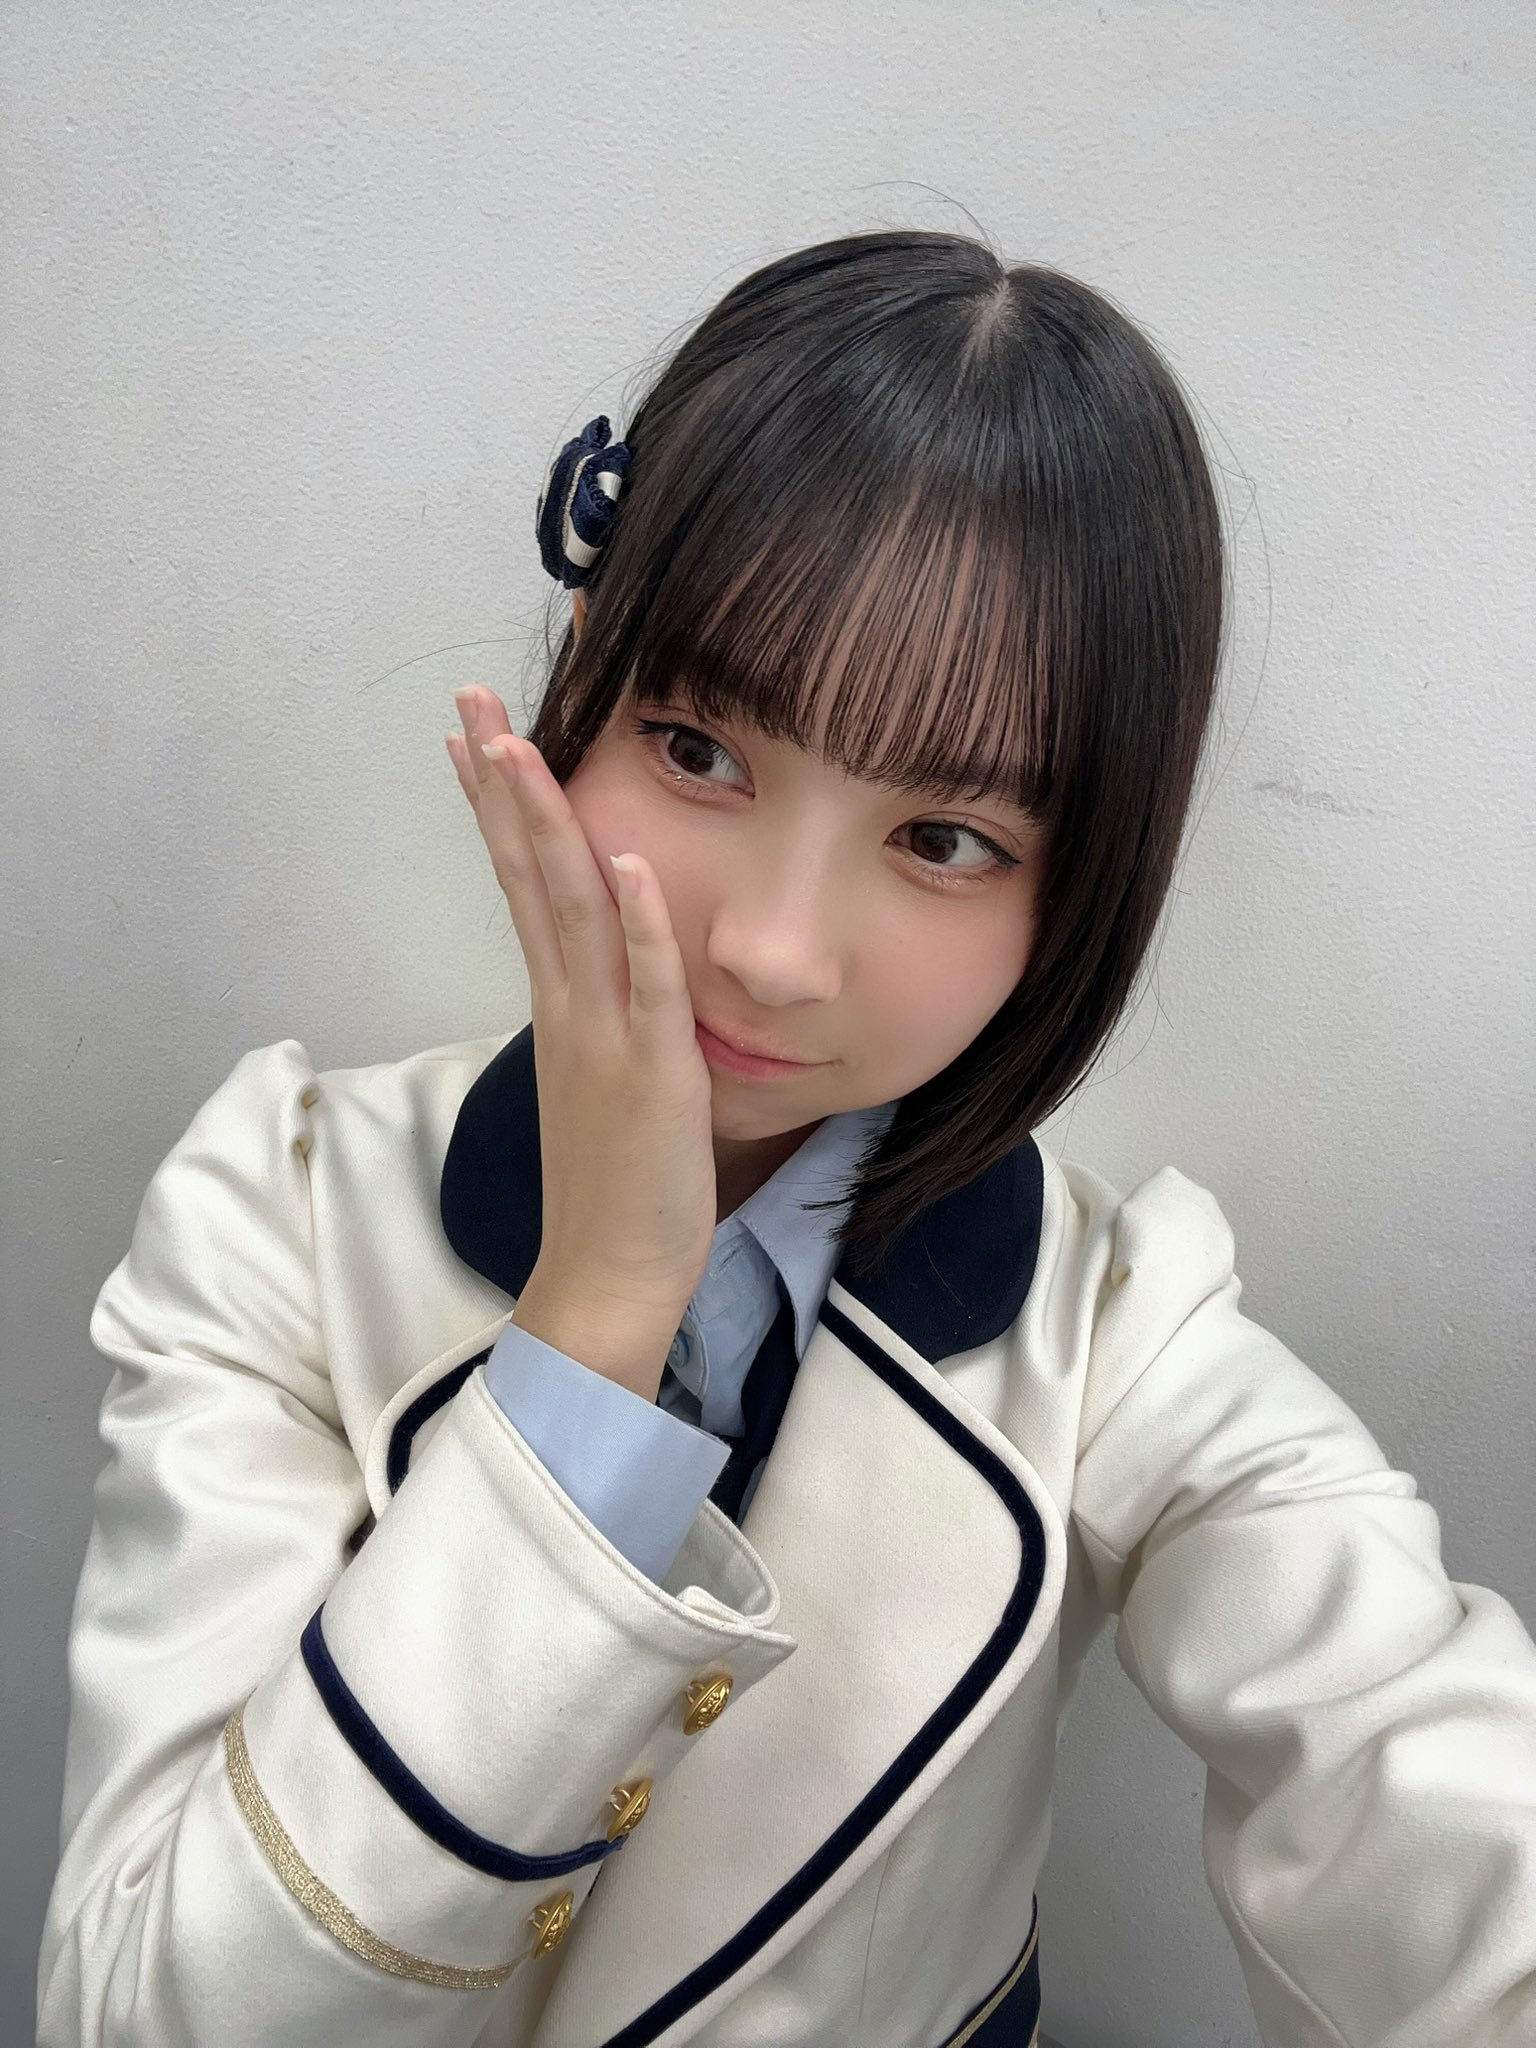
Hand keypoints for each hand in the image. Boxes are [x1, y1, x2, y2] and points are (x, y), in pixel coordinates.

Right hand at [445, 687, 718, 1354]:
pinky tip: (631, 861)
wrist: (607, 1279)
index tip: (472, 738)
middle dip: (501, 783)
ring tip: (518, 746)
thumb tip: (602, 962)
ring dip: (547, 825)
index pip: (523, 884)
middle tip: (467, 703)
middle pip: (530, 874)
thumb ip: (602, 1011)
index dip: (498, 807)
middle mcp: (570, 1005)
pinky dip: (640, 923)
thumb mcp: (602, 1078)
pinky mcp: (653, 1073)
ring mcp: (605, 1036)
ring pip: (573, 910)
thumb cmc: (614, 1185)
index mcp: (561, 1004)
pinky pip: (646, 986)